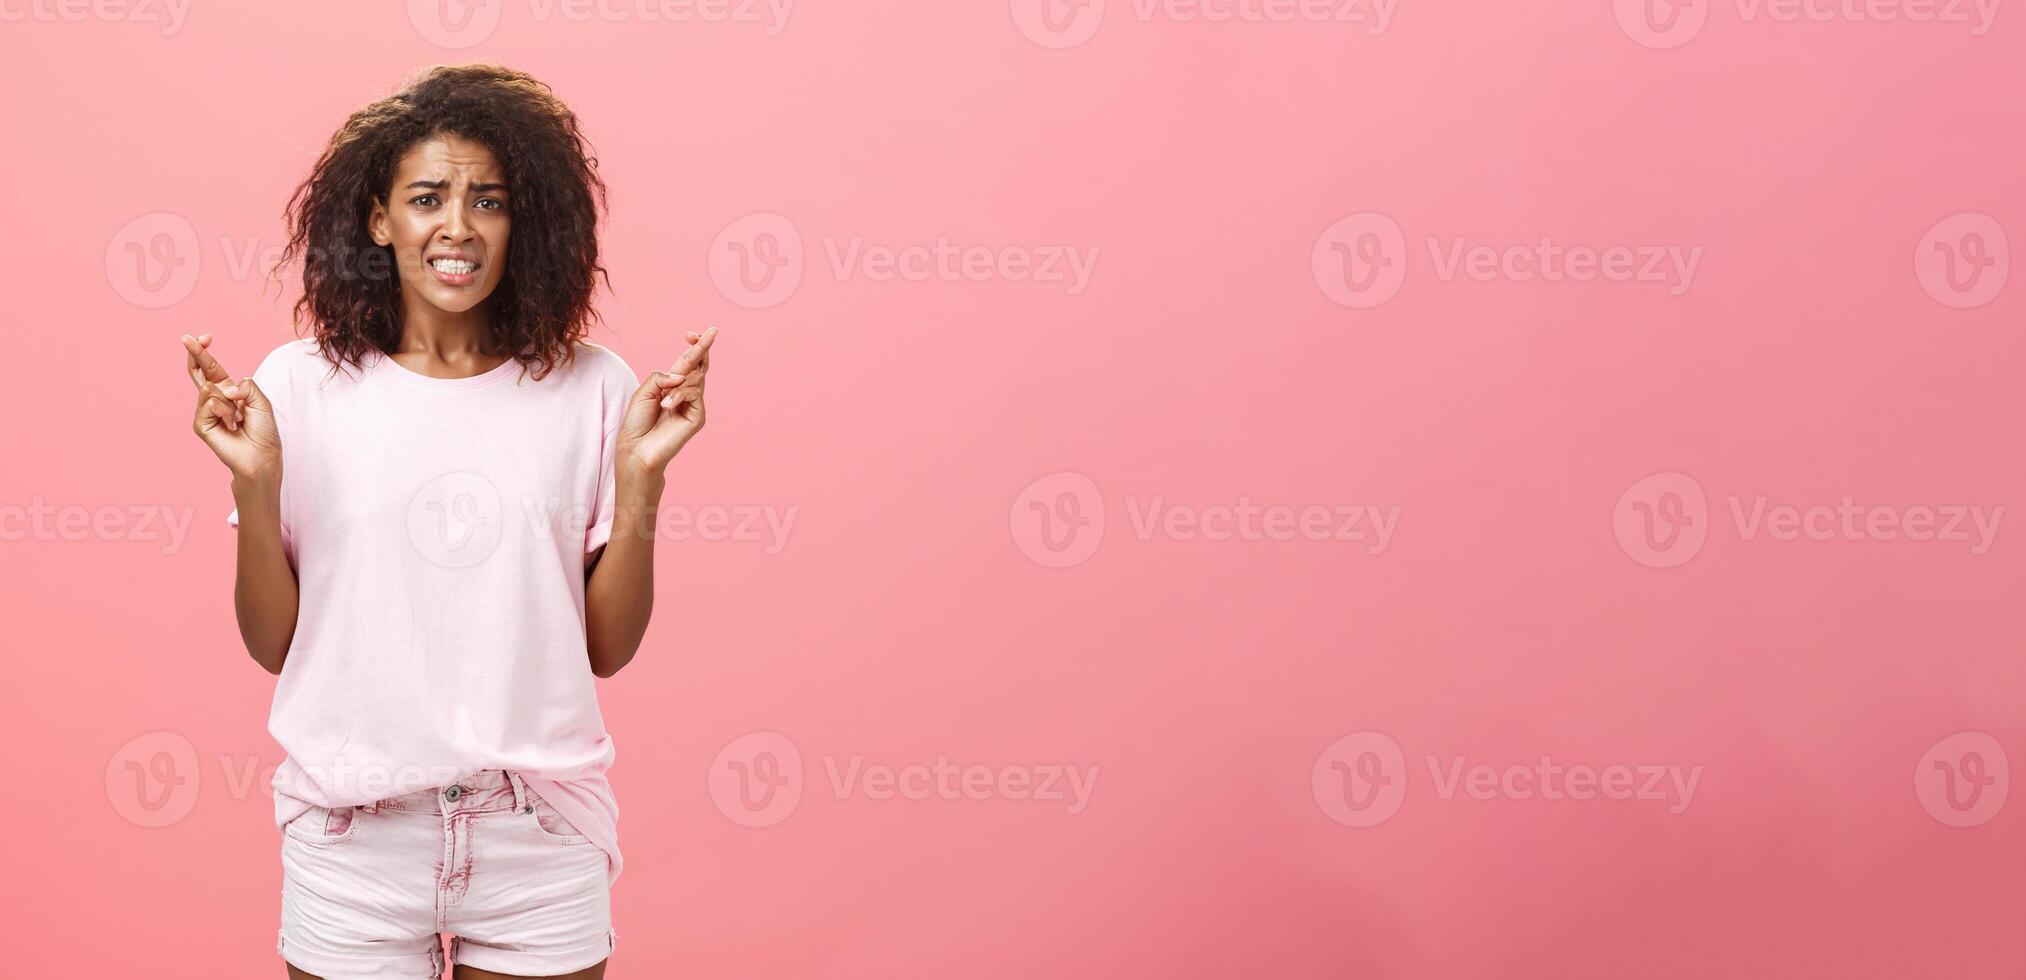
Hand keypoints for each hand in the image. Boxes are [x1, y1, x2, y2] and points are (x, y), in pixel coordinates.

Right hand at [182, 333, 280, 481]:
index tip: (205, 337)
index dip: (205, 353)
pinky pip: (210, 404)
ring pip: (210, 389)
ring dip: (230, 402)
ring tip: (240, 419)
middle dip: (195, 354)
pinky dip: (226, 412)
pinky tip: (232, 425)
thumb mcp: (261, 401)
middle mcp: (214, 400)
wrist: (261, 456)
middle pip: (198, 372)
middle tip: (187, 338)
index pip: (212, 369)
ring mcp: (204, 412)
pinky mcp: (200, 424)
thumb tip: (223, 386)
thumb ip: (245, 386)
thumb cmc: (263, 431)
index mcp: (228, 392)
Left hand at [617, 327, 715, 475]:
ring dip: (679, 384)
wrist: (636, 449)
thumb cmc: (637, 423)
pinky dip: (679, 396)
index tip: (691, 334)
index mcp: (672, 386)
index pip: (688, 363)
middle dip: (703, 348)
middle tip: (712, 331)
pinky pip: (694, 394)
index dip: (693, 347)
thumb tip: (682, 375)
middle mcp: (686, 394)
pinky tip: (666, 406)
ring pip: (696, 378)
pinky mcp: (698, 417)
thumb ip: (661, 377)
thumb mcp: (643, 392)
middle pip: (700, 366)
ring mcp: (693, 405)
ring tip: (662, 402)